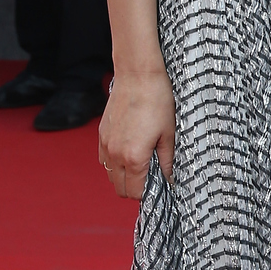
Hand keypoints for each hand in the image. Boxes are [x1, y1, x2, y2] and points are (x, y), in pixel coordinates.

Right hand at [99, 68, 175, 198]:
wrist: (138, 75)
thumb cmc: (157, 101)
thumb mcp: (169, 134)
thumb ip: (167, 161)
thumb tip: (169, 179)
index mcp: (133, 158)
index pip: (135, 193)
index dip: (149, 194)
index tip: (160, 186)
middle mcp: (115, 154)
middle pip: (120, 189)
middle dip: (135, 188)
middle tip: (152, 177)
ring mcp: (105, 145)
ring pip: (110, 176)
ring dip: (124, 177)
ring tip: (142, 164)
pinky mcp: (101, 135)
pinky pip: (104, 160)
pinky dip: (115, 163)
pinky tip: (130, 152)